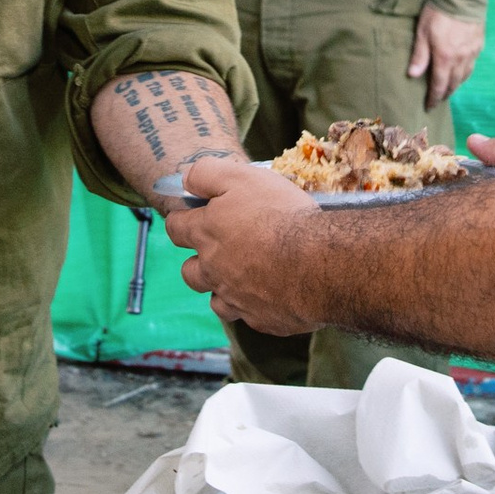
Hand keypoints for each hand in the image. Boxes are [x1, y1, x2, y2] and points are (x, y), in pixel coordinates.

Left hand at [166, 154, 325, 335]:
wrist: (319, 263)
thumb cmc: (282, 215)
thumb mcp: (242, 178)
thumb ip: (207, 174)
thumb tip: (185, 178)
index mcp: (206, 234)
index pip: (175, 228)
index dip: (181, 220)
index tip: (193, 215)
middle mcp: (214, 270)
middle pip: (189, 270)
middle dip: (198, 260)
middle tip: (221, 248)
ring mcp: (235, 298)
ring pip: (215, 299)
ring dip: (222, 288)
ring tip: (243, 276)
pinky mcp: (260, 318)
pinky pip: (248, 315)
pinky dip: (253, 306)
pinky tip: (271, 294)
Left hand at [406, 3, 484, 108]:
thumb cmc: (438, 11)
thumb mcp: (422, 32)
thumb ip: (420, 55)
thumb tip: (413, 75)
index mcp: (445, 57)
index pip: (439, 85)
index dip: (434, 98)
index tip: (429, 107)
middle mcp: (461, 59)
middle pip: (454, 83)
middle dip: (446, 93)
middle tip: (439, 99)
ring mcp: (472, 51)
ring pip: (465, 75)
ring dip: (457, 84)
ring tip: (450, 87)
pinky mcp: (479, 43)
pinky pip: (473, 63)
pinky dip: (466, 71)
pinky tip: (462, 70)